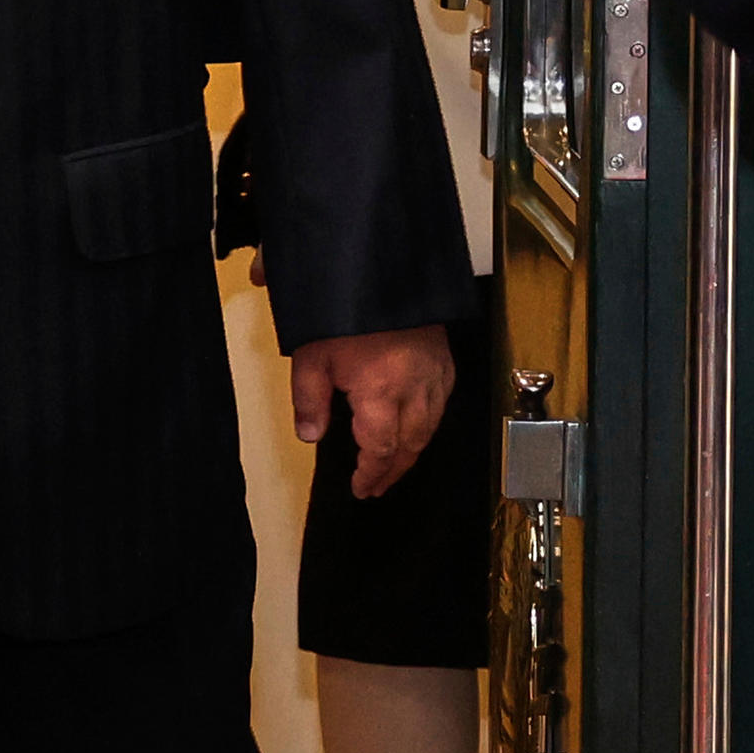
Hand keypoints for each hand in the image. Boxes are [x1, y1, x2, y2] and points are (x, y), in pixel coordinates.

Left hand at [292, 325, 456, 498]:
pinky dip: (431, 419)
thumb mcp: (311, 354)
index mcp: (381, 391)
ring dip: (413, 449)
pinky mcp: (444, 356)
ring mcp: (434, 372)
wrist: (382, 266)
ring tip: (395, 464)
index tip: (361, 486)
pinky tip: (419, 423)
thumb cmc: (345, 308)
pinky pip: (444, 399)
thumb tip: (310, 434)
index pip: (381, 449)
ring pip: (431, 425)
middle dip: (393, 470)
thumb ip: (309, 399)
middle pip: (411, 444)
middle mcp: (414, 387)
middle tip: (377, 486)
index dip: (371, 473)